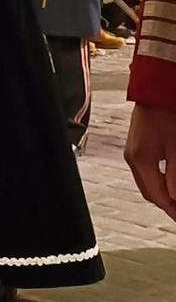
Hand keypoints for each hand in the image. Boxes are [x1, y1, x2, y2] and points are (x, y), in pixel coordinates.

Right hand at [125, 105, 175, 221]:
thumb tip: (175, 197)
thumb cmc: (167, 113)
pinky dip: (155, 181)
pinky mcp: (134, 147)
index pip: (158, 195)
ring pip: (145, 184)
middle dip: (165, 204)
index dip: (172, 209)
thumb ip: (175, 175)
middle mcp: (132, 159)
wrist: (155, 91)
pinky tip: (167, 181)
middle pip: (148, 193)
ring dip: (160, 193)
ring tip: (175, 199)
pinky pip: (143, 173)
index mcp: (141, 160)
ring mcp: (131, 153)